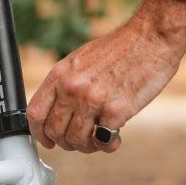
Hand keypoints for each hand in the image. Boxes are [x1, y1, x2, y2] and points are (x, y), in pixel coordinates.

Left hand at [26, 0, 185, 152]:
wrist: (150, 38)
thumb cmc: (119, 49)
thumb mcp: (80, 61)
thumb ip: (66, 85)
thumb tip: (56, 112)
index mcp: (60, 74)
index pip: (35, 113)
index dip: (39, 133)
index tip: (47, 141)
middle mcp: (72, 88)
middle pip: (55, 132)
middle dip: (67, 143)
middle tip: (81, 140)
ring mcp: (93, 100)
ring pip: (77, 141)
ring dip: (88, 146)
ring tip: (99, 138)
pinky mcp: (116, 110)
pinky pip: (103, 141)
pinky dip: (108, 145)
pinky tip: (116, 137)